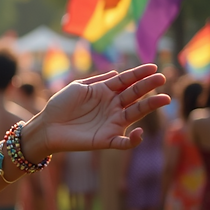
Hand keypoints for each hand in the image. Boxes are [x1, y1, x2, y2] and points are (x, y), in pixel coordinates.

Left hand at [25, 64, 169, 156]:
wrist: (46, 126)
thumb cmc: (60, 105)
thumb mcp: (77, 87)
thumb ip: (96, 81)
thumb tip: (116, 73)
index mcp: (105, 92)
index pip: (126, 80)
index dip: (139, 74)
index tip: (153, 67)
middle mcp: (112, 106)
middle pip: (134, 95)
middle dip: (148, 86)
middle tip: (162, 79)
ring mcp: (111, 123)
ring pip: (135, 114)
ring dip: (149, 107)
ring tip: (163, 99)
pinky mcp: (106, 140)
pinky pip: (124, 142)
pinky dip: (134, 140)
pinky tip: (139, 132)